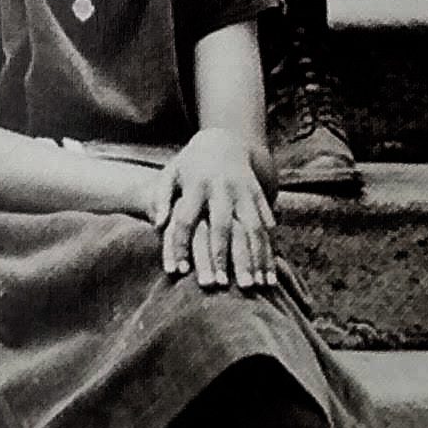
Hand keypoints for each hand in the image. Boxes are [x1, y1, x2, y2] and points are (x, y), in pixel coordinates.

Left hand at [151, 129, 274, 290]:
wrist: (225, 140)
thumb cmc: (191, 165)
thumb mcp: (171, 173)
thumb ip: (160, 197)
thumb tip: (157, 224)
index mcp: (196, 184)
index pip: (185, 218)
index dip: (179, 245)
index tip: (177, 272)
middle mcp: (222, 189)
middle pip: (222, 226)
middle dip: (222, 256)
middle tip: (220, 285)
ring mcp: (245, 192)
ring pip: (252, 229)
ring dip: (254, 259)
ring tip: (255, 288)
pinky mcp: (260, 197)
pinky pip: (267, 227)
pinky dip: (269, 252)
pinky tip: (270, 276)